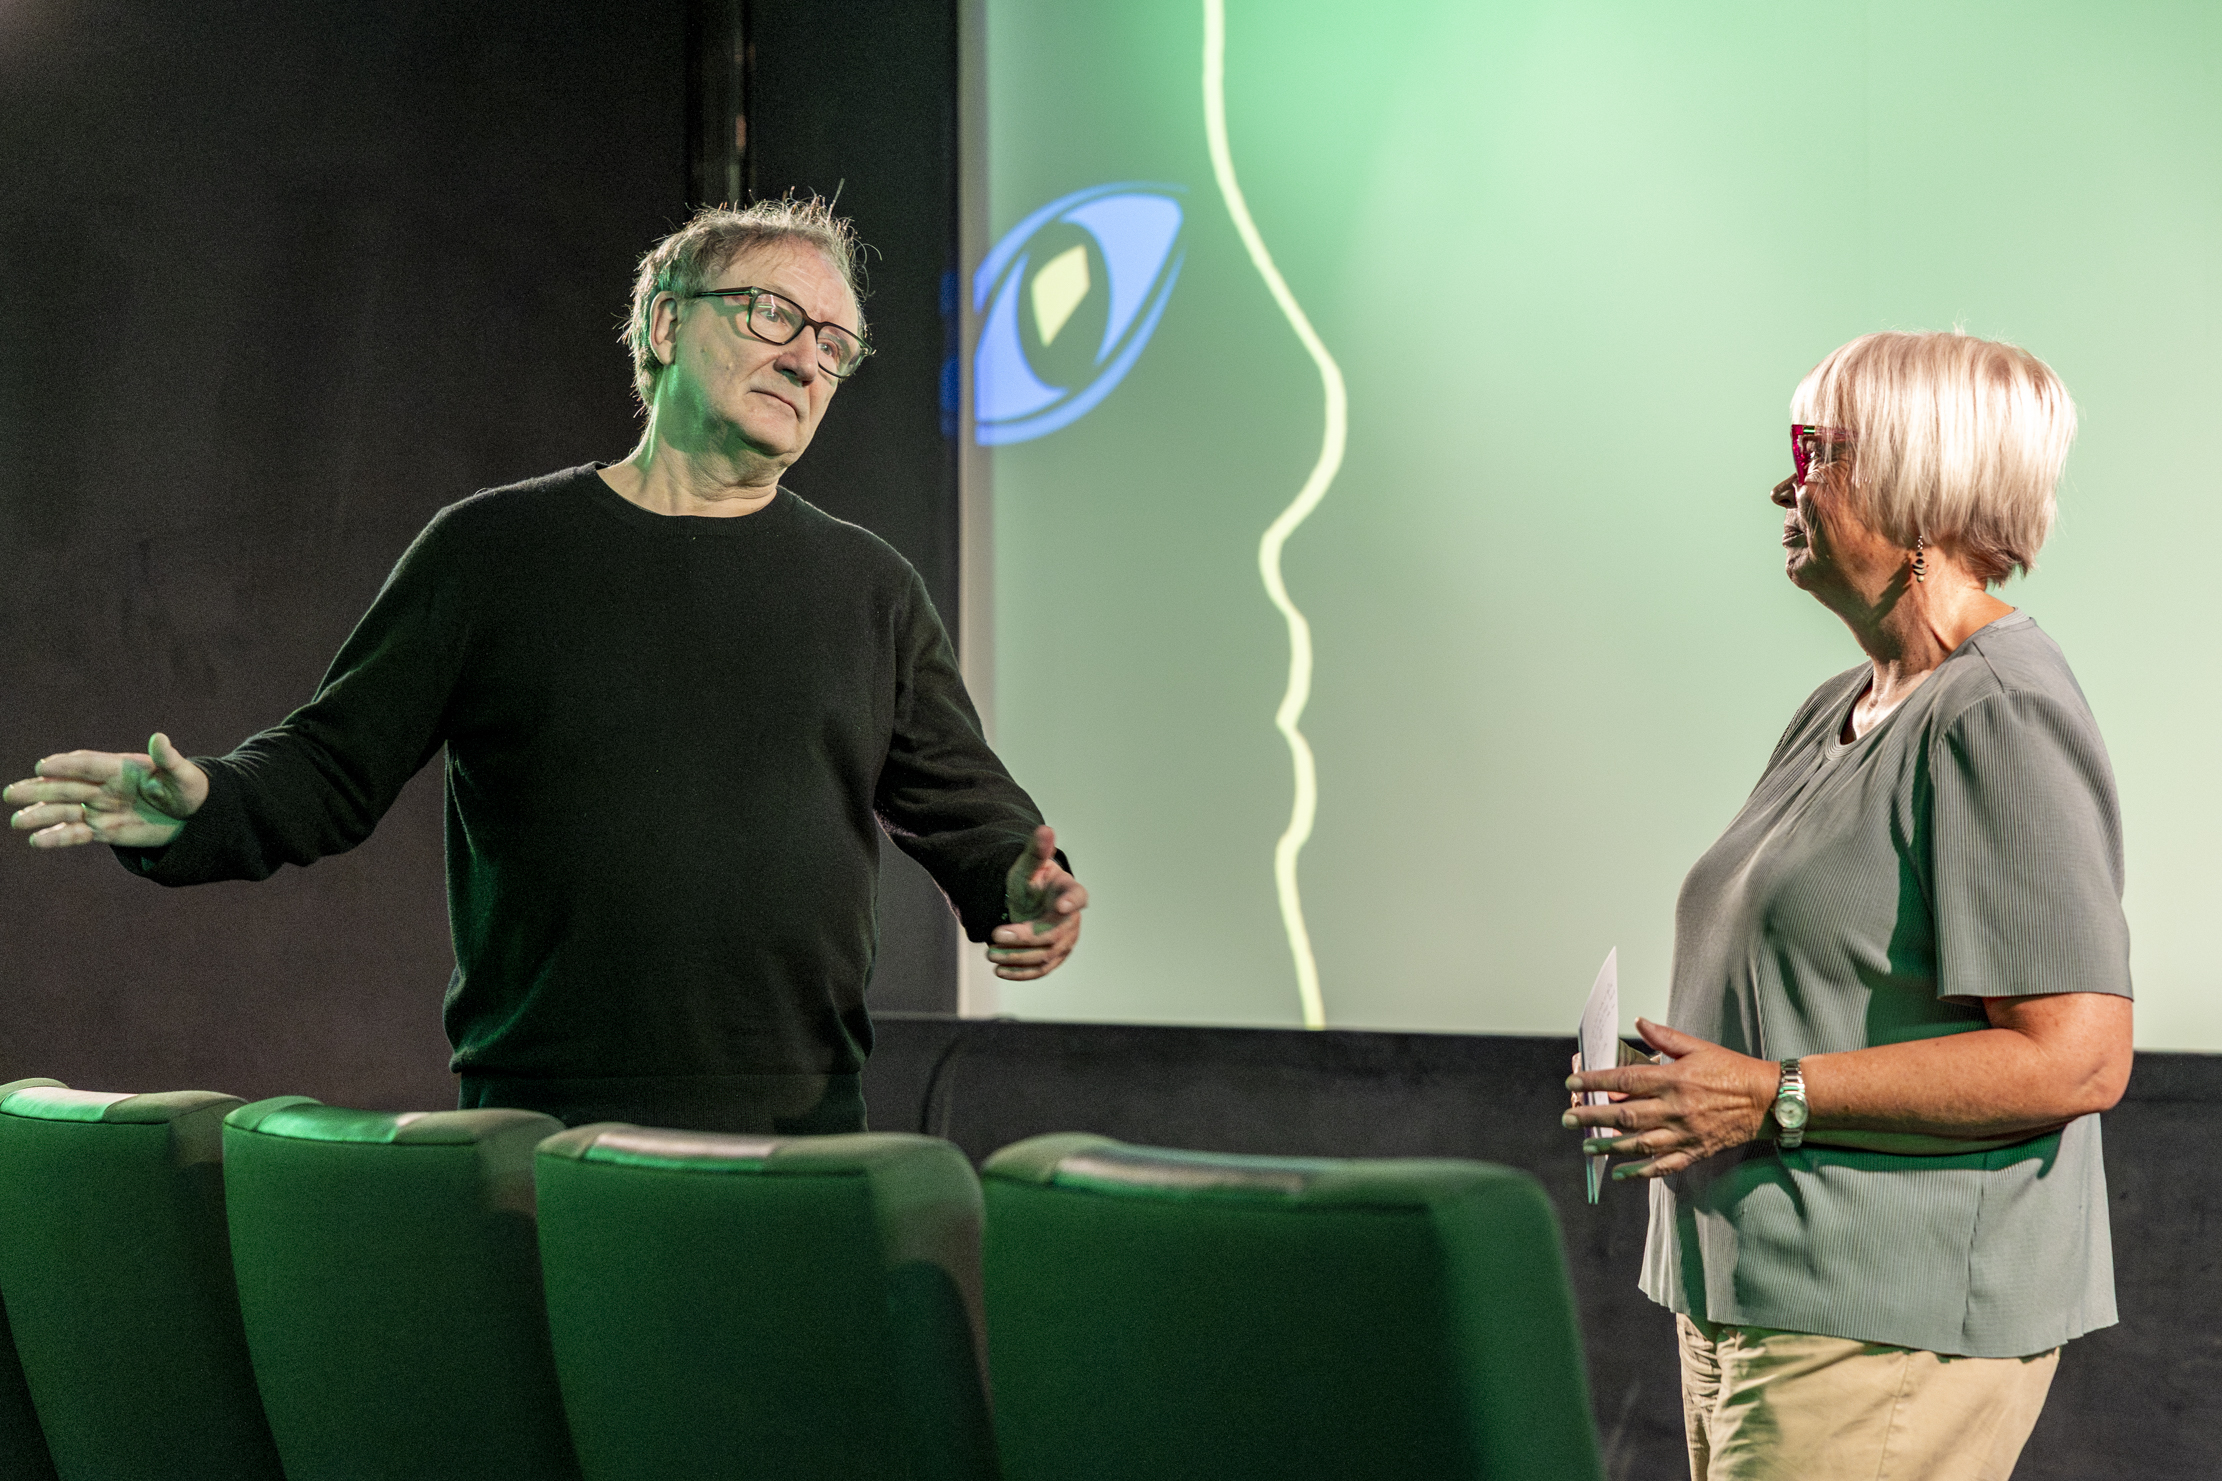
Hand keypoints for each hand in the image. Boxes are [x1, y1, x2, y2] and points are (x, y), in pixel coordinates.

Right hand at [4, 734, 208, 849]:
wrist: (192, 817)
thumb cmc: (187, 789)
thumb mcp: (183, 775)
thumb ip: (170, 760)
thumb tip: (160, 738)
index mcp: (120, 768)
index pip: (88, 764)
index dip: (66, 765)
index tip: (43, 766)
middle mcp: (104, 787)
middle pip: (66, 786)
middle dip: (40, 789)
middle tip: (11, 793)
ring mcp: (100, 809)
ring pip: (65, 811)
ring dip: (41, 815)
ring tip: (17, 821)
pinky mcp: (102, 830)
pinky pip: (76, 834)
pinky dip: (58, 838)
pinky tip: (36, 841)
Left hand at [989, 824, 1085, 980]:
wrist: (1029, 902)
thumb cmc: (1031, 881)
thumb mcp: (1028, 866)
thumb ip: (1037, 851)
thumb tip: (1045, 829)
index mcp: (1069, 892)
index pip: (1077, 897)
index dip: (1072, 902)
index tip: (1062, 906)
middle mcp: (1072, 920)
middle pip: (1053, 933)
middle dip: (1024, 937)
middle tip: (995, 934)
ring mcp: (1065, 941)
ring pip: (1045, 956)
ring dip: (1017, 957)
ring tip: (990, 954)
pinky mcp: (1054, 958)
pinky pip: (1040, 970)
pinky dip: (1021, 974)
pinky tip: (999, 971)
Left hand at [1561, 1018, 1777, 1180]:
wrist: (1767, 1100)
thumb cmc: (1733, 1070)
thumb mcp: (1698, 1047)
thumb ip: (1665, 1037)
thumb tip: (1639, 1021)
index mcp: (1674, 1079)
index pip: (1625, 1079)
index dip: (1596, 1082)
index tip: (1574, 1083)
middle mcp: (1676, 1108)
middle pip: (1625, 1114)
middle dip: (1593, 1116)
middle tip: (1569, 1118)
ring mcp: (1685, 1133)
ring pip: (1639, 1143)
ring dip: (1609, 1145)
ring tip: (1586, 1145)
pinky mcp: (1695, 1151)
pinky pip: (1664, 1165)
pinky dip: (1640, 1172)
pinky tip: (1620, 1174)